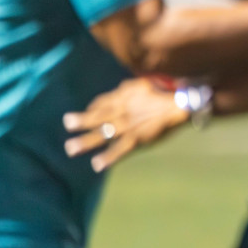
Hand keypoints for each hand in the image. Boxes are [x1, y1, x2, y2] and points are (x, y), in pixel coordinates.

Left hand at [63, 77, 188, 171]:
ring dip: (85, 141)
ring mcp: (126, 125)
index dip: (94, 107)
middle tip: (67, 124)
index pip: (103, 102)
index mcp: (123, 95)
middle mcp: (121, 110)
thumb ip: (130, 88)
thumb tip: (121, 91)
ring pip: (102, 134)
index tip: (88, 112)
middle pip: (97, 116)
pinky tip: (97, 165)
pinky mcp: (136, 138)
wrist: (180, 103)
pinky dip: (108, 158)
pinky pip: (119, 149)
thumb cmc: (166, 91)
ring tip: (71, 148)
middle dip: (81, 121)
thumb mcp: (144, 82)